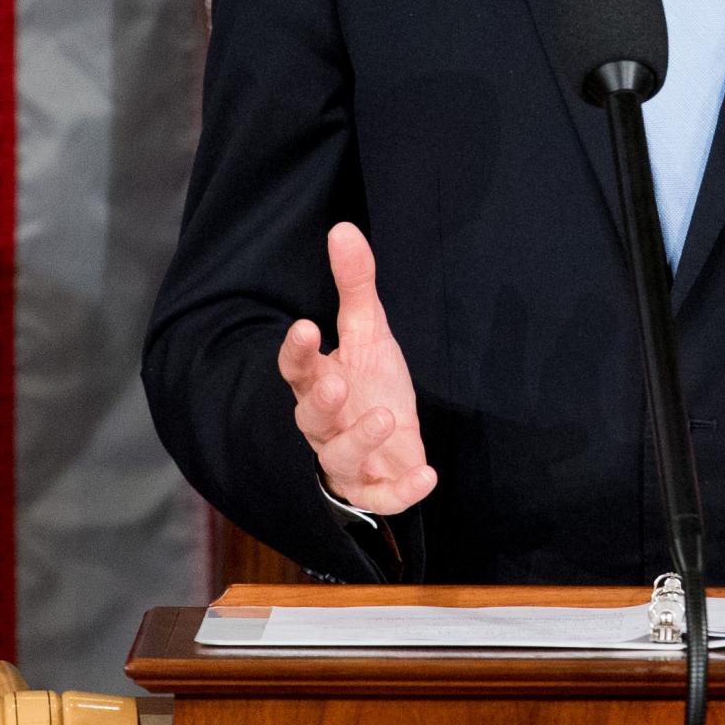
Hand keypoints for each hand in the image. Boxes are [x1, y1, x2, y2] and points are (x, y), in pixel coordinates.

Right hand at [278, 223, 436, 514]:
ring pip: (339, 457)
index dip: (297, 351)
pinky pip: (381, 496)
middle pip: (309, 417)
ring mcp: (346, 459)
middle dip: (320, 403)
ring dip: (359, 441)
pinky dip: (402, 491)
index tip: (306, 326)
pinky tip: (427, 475)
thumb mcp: (369, 331)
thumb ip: (356, 285)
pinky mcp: (373, 488)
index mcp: (318, 381)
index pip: (296, 368)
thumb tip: (343, 228)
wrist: (393, 439)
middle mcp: (324, 424)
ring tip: (385, 419)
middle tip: (335, 385)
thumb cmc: (371, 383)